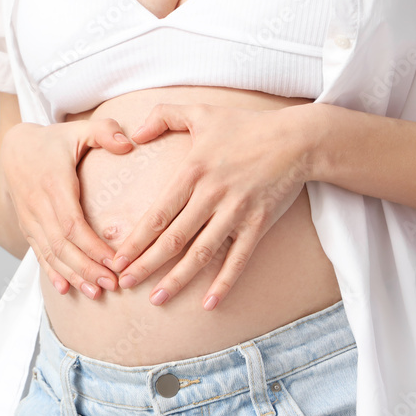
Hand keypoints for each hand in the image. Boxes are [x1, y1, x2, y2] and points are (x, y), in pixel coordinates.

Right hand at [0, 117, 133, 298]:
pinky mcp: (28, 228)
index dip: (92, 246)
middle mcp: (38, 206)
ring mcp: (30, 219)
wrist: (12, 150)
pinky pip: (38, 254)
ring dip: (73, 275)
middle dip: (87, 268)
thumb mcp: (78, 131)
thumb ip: (105, 131)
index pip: (72, 223)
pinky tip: (65, 290)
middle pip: (62, 245)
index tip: (115, 261)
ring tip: (96, 293)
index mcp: (53, 184)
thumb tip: (130, 144)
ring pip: (50, 254)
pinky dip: (52, 273)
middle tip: (112, 285)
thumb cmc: (53, 141)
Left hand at [111, 102, 315, 308]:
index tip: (117, 258)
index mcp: (193, 172)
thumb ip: (163, 115)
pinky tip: (209, 304)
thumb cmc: (246, 125)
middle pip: (173, 239)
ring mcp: (236, 212)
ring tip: (156, 300)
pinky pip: (239, 258)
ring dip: (177, 279)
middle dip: (146, 264)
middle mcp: (211, 195)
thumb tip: (133, 134)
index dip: (136, 239)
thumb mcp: (201, 111)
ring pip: (201, 253)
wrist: (298, 138)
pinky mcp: (259, 224)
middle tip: (123, 283)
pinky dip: (224, 282)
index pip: (158, 214)